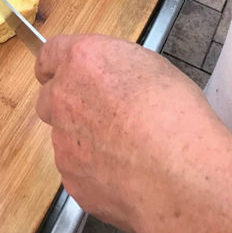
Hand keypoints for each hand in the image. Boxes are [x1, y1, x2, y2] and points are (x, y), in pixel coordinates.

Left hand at [35, 34, 210, 232]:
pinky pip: (78, 171)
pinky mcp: (71, 178)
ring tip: (128, 149)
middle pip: (50, 97)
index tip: (61, 72)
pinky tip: (127, 173)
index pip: (49, 55)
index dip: (56, 65)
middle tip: (102, 114)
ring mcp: (64, 140)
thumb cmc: (177, 117)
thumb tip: (110, 76)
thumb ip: (114, 66)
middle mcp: (64, 97)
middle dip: (69, 105)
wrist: (182, 174)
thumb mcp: (151, 66)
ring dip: (85, 140)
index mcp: (82, 60)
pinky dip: (95, 172)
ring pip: (65, 137)